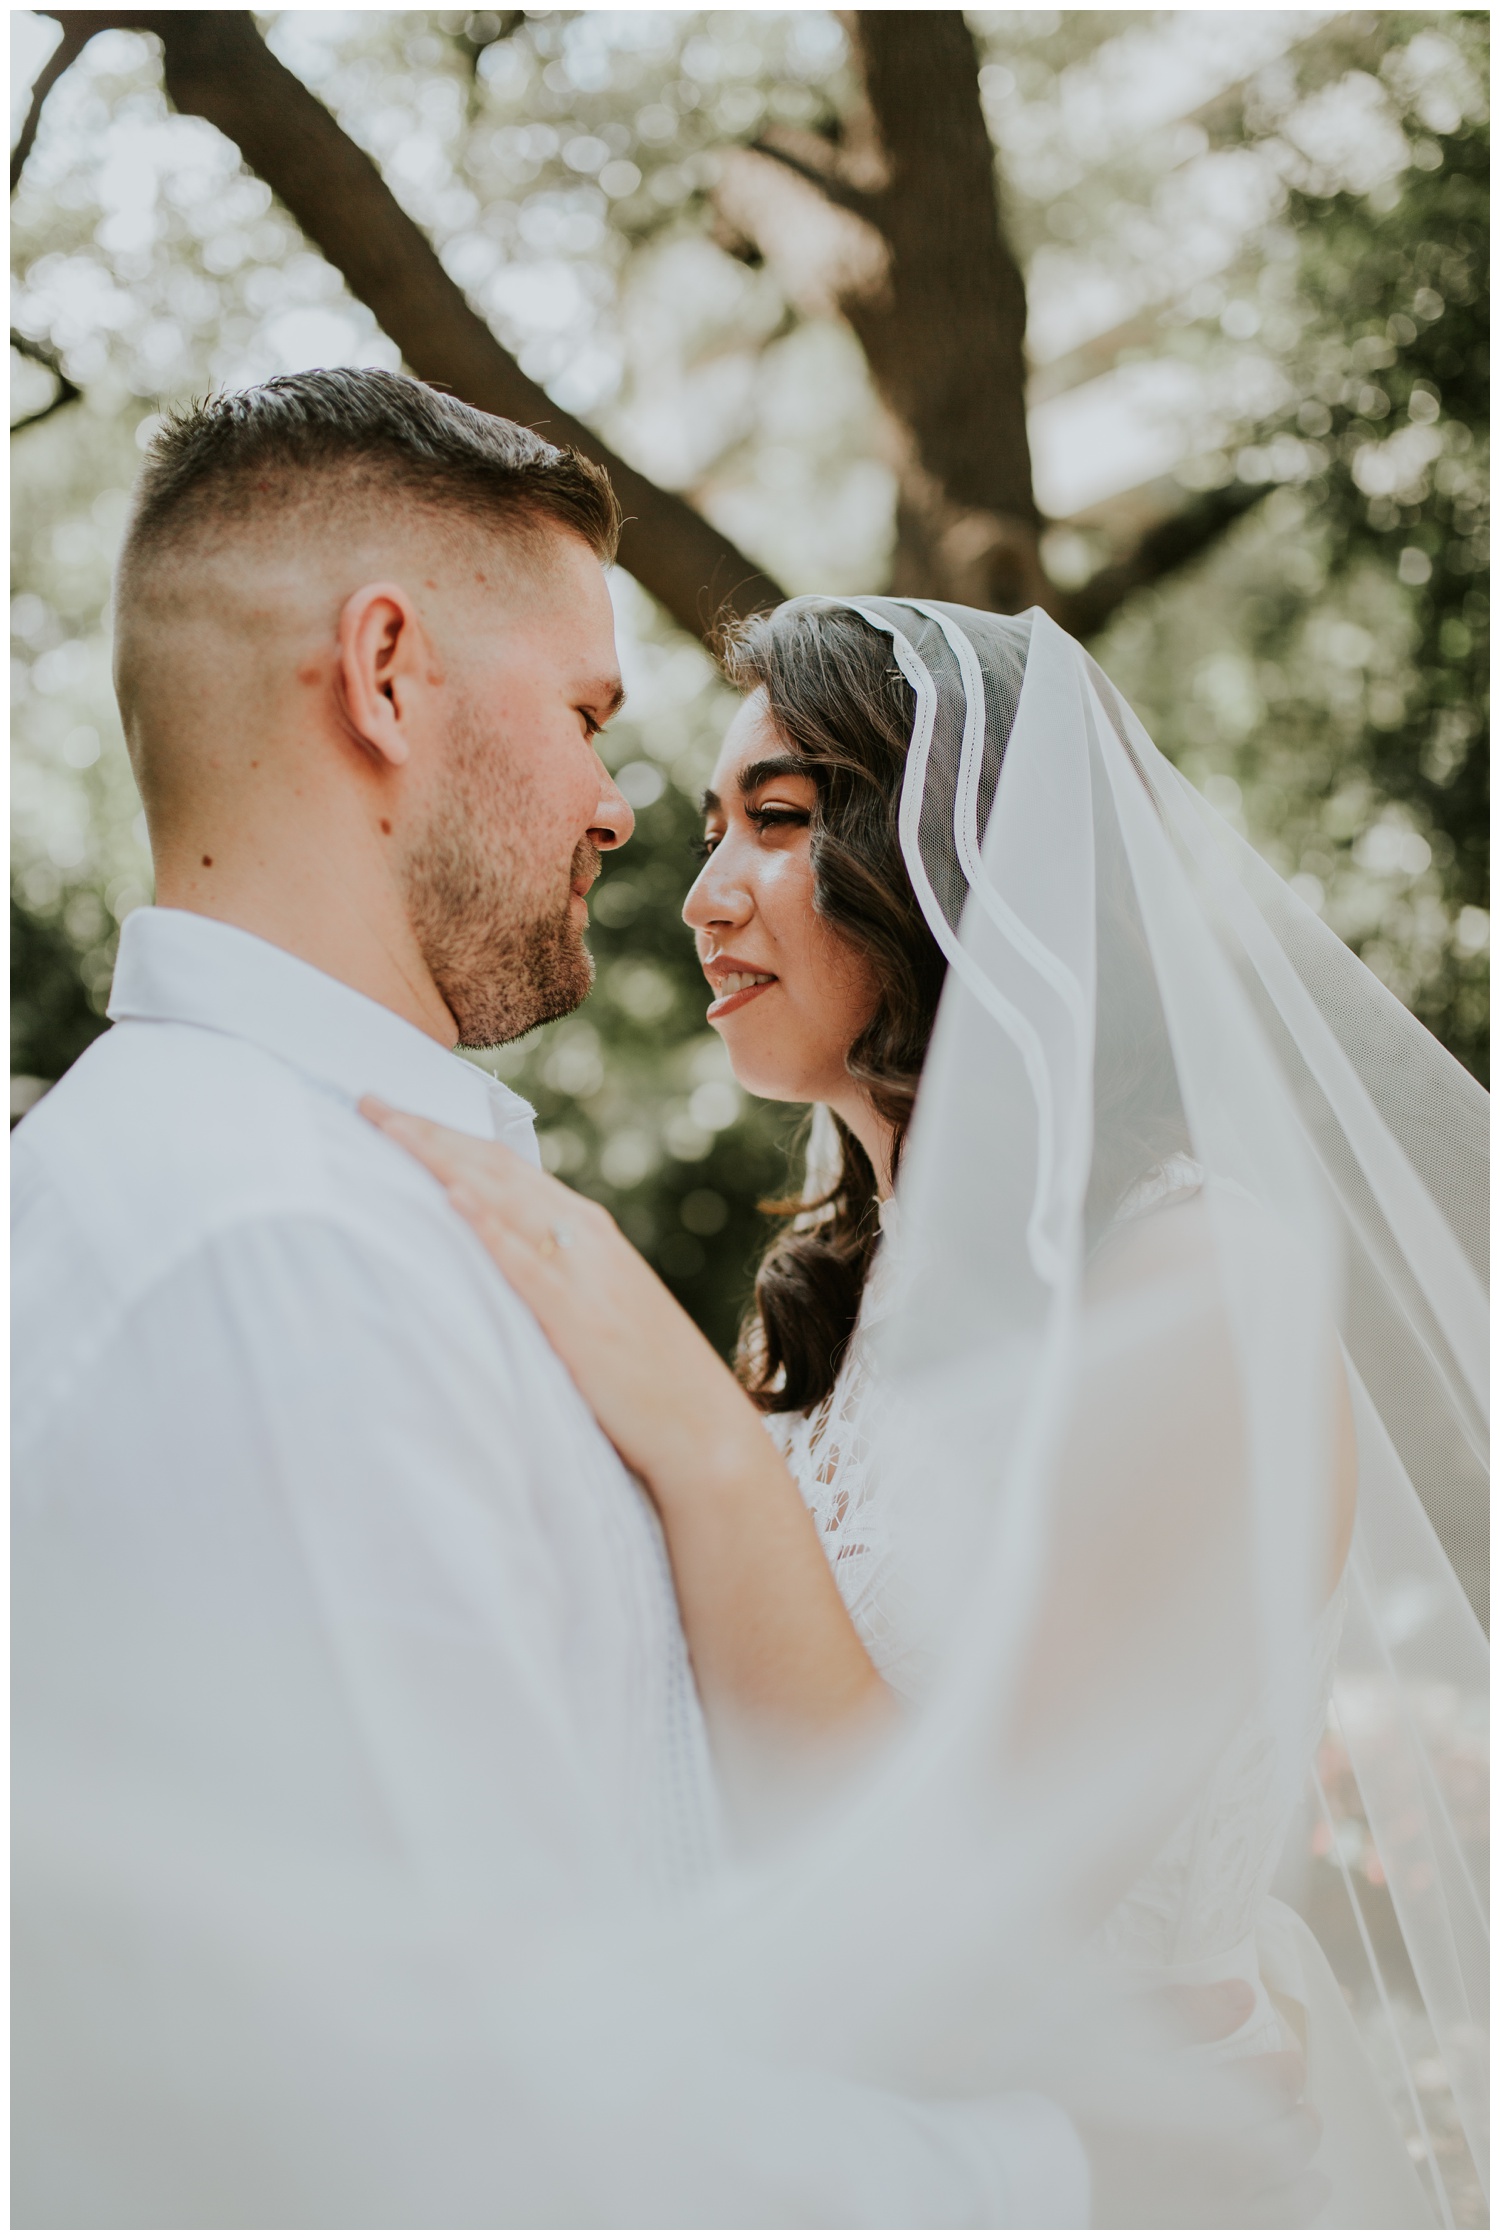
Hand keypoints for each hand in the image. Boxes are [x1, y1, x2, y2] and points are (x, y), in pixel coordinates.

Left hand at [359, 1099, 757, 1494]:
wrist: (703, 1431)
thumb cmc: (644, 1377)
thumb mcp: (595, 1306)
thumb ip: (548, 1273)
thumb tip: (490, 1259)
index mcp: (586, 1228)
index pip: (503, 1165)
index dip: (445, 1135)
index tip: (392, 1114)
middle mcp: (583, 1235)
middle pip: (492, 1166)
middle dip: (427, 1131)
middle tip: (367, 1102)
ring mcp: (582, 1271)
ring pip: (501, 1196)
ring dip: (441, 1158)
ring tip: (389, 1127)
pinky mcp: (578, 1316)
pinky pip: (523, 1262)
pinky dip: (487, 1225)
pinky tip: (452, 1198)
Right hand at [1083, 1980, 1327, 2228]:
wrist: (1028, 2174)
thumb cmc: (1068, 2095)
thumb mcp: (1120, 2030)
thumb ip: (1189, 2012)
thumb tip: (1244, 1994)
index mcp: (1215, 2117)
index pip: (1271, 2088)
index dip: (1285, 2070)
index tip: (1290, 2057)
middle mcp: (1228, 2177)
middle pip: (1288, 2152)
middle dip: (1301, 2126)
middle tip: (1304, 2111)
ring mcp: (1212, 2224)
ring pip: (1286, 2212)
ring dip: (1304, 2191)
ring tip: (1313, 2181)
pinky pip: (1256, 2237)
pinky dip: (1276, 2229)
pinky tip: (1269, 2221)